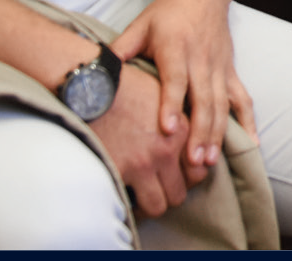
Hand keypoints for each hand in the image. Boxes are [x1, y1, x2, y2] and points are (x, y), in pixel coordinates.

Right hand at [89, 63, 191, 215]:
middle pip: (181, 191)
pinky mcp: (120, 172)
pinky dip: (130, 205)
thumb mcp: (162, 95)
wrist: (92, 86)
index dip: (187, 177)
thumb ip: (176, 118)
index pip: (199, 169)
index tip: (174, 176)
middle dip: (170, 193)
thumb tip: (179, 136)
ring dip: (152, 202)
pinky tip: (125, 195)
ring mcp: (145, 163)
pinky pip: (133, 205)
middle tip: (157, 188)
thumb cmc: (125, 85)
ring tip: (142, 195)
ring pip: (161, 204)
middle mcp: (168, 148)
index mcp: (183, 129)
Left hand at [111, 0, 254, 186]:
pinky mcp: (230, 72)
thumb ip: (120, 49)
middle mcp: (201, 60)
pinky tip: (251, 145)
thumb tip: (95, 71)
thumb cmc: (167, 13)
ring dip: (217, 134)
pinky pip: (242, 99)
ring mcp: (219, 68)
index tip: (167, 129)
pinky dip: (249, 122)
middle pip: (202, 100)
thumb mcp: (140, 25)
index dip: (171, 104)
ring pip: (222, 105)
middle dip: (198, 132)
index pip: (175, 80)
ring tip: (209, 162)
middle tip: (191, 162)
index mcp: (176, 48)